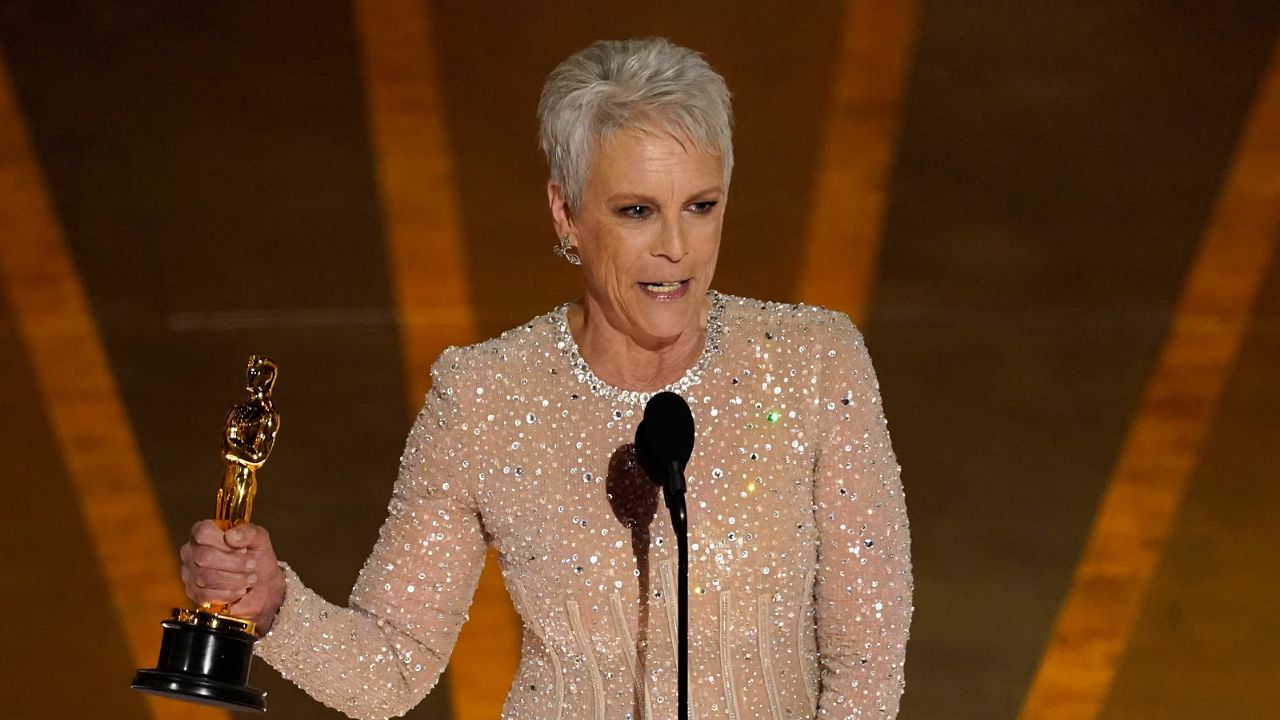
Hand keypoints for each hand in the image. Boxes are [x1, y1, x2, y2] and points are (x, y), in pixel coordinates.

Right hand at [180, 520, 286, 634]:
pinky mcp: (194, 593)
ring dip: (234, 580)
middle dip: (234, 563)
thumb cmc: (258, 559)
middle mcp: (192, 550)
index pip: (203, 532)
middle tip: (251, 565)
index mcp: (205, 532)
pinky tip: (239, 591)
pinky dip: (228, 594)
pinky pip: (205, 595)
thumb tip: (231, 536)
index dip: (224, 542)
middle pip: (205, 556)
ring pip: (205, 577)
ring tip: (249, 579)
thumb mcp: (260, 540)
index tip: (243, 549)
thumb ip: (248, 532)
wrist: (263, 586)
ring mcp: (190, 572)